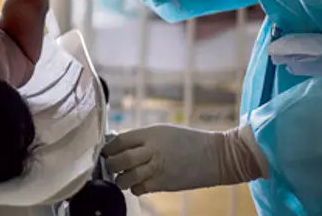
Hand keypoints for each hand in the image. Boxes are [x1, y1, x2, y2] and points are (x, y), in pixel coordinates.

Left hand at [102, 124, 266, 194]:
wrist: (216, 156)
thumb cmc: (188, 141)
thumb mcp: (163, 131)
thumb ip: (142, 138)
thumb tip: (120, 145)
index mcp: (150, 134)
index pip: (119, 141)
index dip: (108, 147)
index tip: (105, 151)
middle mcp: (151, 151)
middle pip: (119, 160)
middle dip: (110, 164)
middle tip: (110, 165)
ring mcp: (157, 169)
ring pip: (126, 178)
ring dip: (120, 179)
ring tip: (122, 176)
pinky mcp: (164, 184)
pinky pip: (139, 189)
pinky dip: (135, 188)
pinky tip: (138, 184)